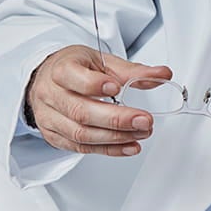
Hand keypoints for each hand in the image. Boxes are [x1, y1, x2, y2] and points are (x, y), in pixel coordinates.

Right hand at [26, 44, 172, 156]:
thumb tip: (162, 74)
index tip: (117, 88)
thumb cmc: (74, 67)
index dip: (94, 85)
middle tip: (144, 121)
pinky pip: (82, 148)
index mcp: (60, 69)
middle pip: (81, 112)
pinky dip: (109, 149)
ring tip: (141, 133)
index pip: (71, 77)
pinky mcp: (55, 137)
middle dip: (116, 119)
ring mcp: (50, 118)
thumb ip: (132, 71)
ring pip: (81, 134)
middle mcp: (50, 94)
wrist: (47, 78)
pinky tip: (129, 146)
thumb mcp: (101, 61)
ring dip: (115, 137)